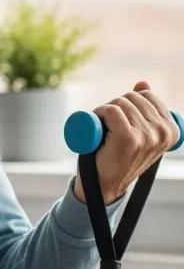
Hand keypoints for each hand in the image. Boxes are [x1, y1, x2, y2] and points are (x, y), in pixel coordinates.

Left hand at [73, 81, 179, 204]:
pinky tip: (96, 128)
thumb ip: (144, 107)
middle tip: (107, 126)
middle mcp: (163, 132)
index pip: (146, 95)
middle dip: (115, 106)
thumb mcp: (136, 130)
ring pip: (120, 102)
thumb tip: (142, 83)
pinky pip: (111, 111)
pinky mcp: (129, 139)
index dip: (127, 102)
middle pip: (131, 97)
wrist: (103, 185)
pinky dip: (99, 113)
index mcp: (172, 128)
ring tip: (102, 130)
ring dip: (103, 111)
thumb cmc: (118, 156)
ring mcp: (148, 136)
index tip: (119, 120)